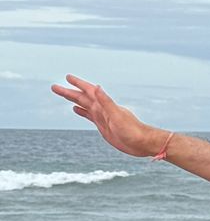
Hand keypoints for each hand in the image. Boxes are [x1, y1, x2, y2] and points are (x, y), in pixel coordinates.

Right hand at [50, 75, 167, 157]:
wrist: (143, 143)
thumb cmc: (133, 130)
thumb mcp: (117, 116)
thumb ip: (106, 101)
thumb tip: (96, 86)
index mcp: (104, 105)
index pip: (88, 91)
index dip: (78, 84)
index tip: (67, 77)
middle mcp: (102, 109)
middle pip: (82, 98)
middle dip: (69, 92)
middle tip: (54, 87)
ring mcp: (102, 117)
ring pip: (84, 105)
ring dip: (73, 100)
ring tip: (63, 94)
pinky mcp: (103, 126)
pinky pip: (89, 116)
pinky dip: (82, 111)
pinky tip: (76, 109)